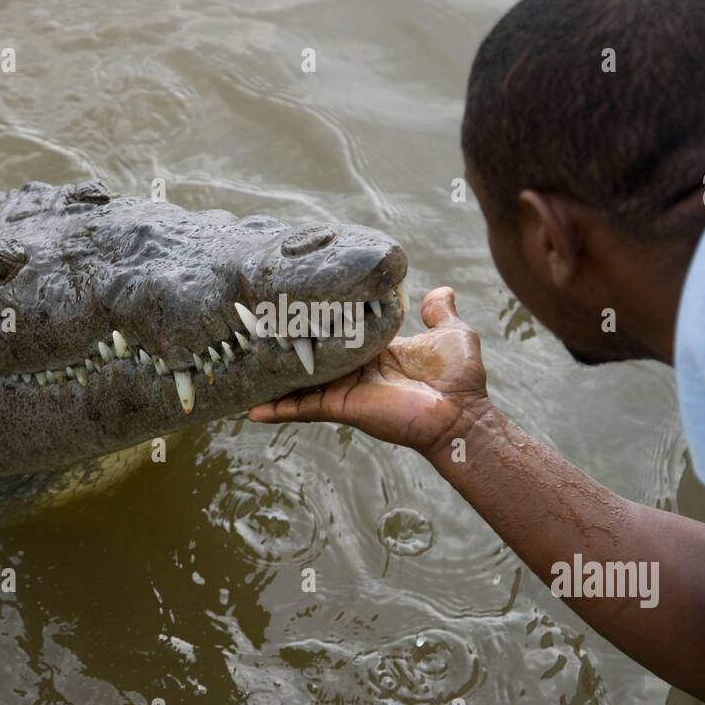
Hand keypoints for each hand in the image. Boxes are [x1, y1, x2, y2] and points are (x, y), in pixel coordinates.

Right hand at [247, 286, 495, 457]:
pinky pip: (303, 407)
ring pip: (301, 381)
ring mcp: (346, 390)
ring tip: (243, 363)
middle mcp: (356, 370)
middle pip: (314, 356)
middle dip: (288, 345)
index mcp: (375, 351)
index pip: (339, 334)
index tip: (296, 309)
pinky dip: (278, 410)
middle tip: (255, 329)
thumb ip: (440, 312)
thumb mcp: (450, 333)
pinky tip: (252, 410)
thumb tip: (440, 291)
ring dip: (275, 375)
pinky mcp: (342, 406)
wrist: (460, 414)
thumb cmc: (459, 378)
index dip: (320, 323)